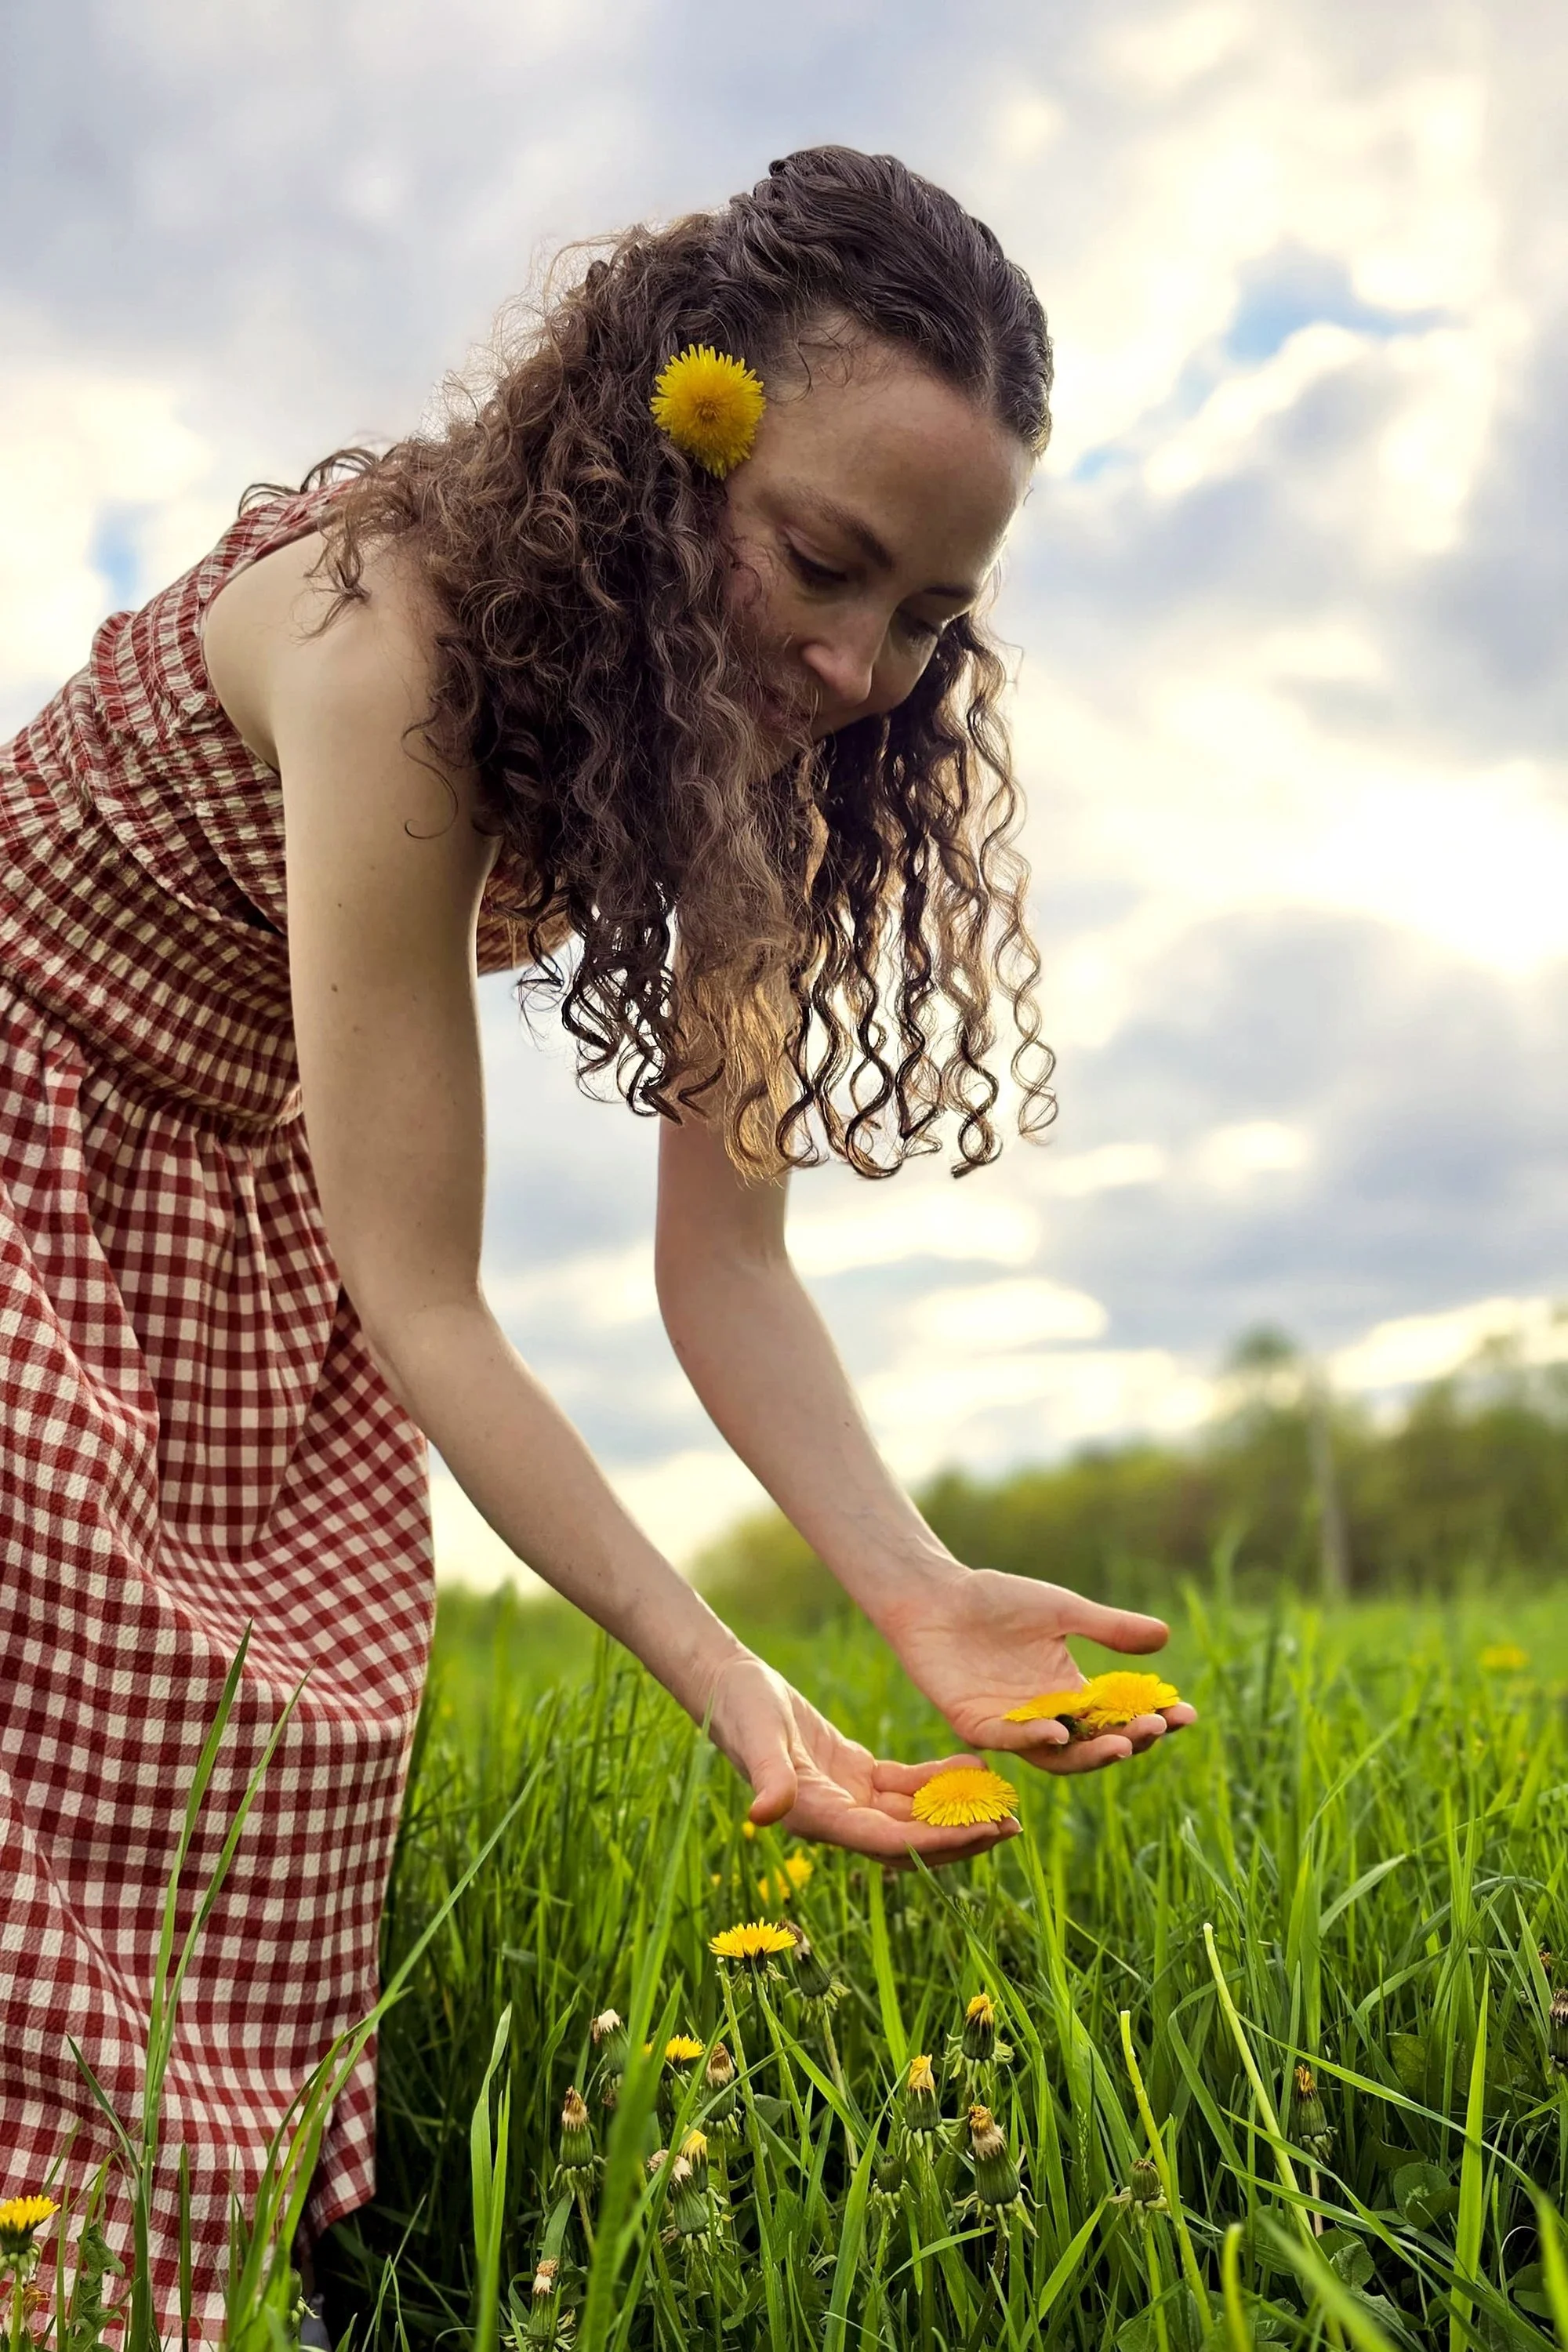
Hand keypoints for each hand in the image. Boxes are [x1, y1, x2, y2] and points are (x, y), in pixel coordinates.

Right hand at [700, 1651, 1020, 1863]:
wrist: (732, 1687)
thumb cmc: (741, 1708)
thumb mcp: (759, 1737)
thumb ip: (769, 1776)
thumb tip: (764, 1815)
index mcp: (817, 1816)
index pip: (887, 1841)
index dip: (937, 1840)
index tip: (984, 1830)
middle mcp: (837, 1818)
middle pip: (909, 1841)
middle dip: (961, 1836)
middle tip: (1012, 1825)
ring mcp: (848, 1799)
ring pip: (913, 1818)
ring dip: (957, 1813)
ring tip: (1004, 1802)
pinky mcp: (855, 1776)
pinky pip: (905, 1788)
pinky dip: (938, 1781)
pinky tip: (973, 1766)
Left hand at [883, 1565, 1197, 1774]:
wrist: (937, 1595)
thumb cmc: (997, 1601)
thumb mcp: (1063, 1611)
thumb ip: (1108, 1627)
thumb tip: (1164, 1635)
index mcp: (1069, 1693)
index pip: (1120, 1716)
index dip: (1154, 1719)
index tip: (1187, 1714)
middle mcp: (1045, 1717)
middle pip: (1095, 1744)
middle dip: (1131, 1740)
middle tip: (1158, 1729)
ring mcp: (1011, 1725)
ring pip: (1057, 1755)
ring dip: (1090, 1754)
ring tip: (1124, 1743)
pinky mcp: (975, 1723)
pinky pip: (1009, 1741)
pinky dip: (1034, 1740)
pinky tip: (1058, 1732)